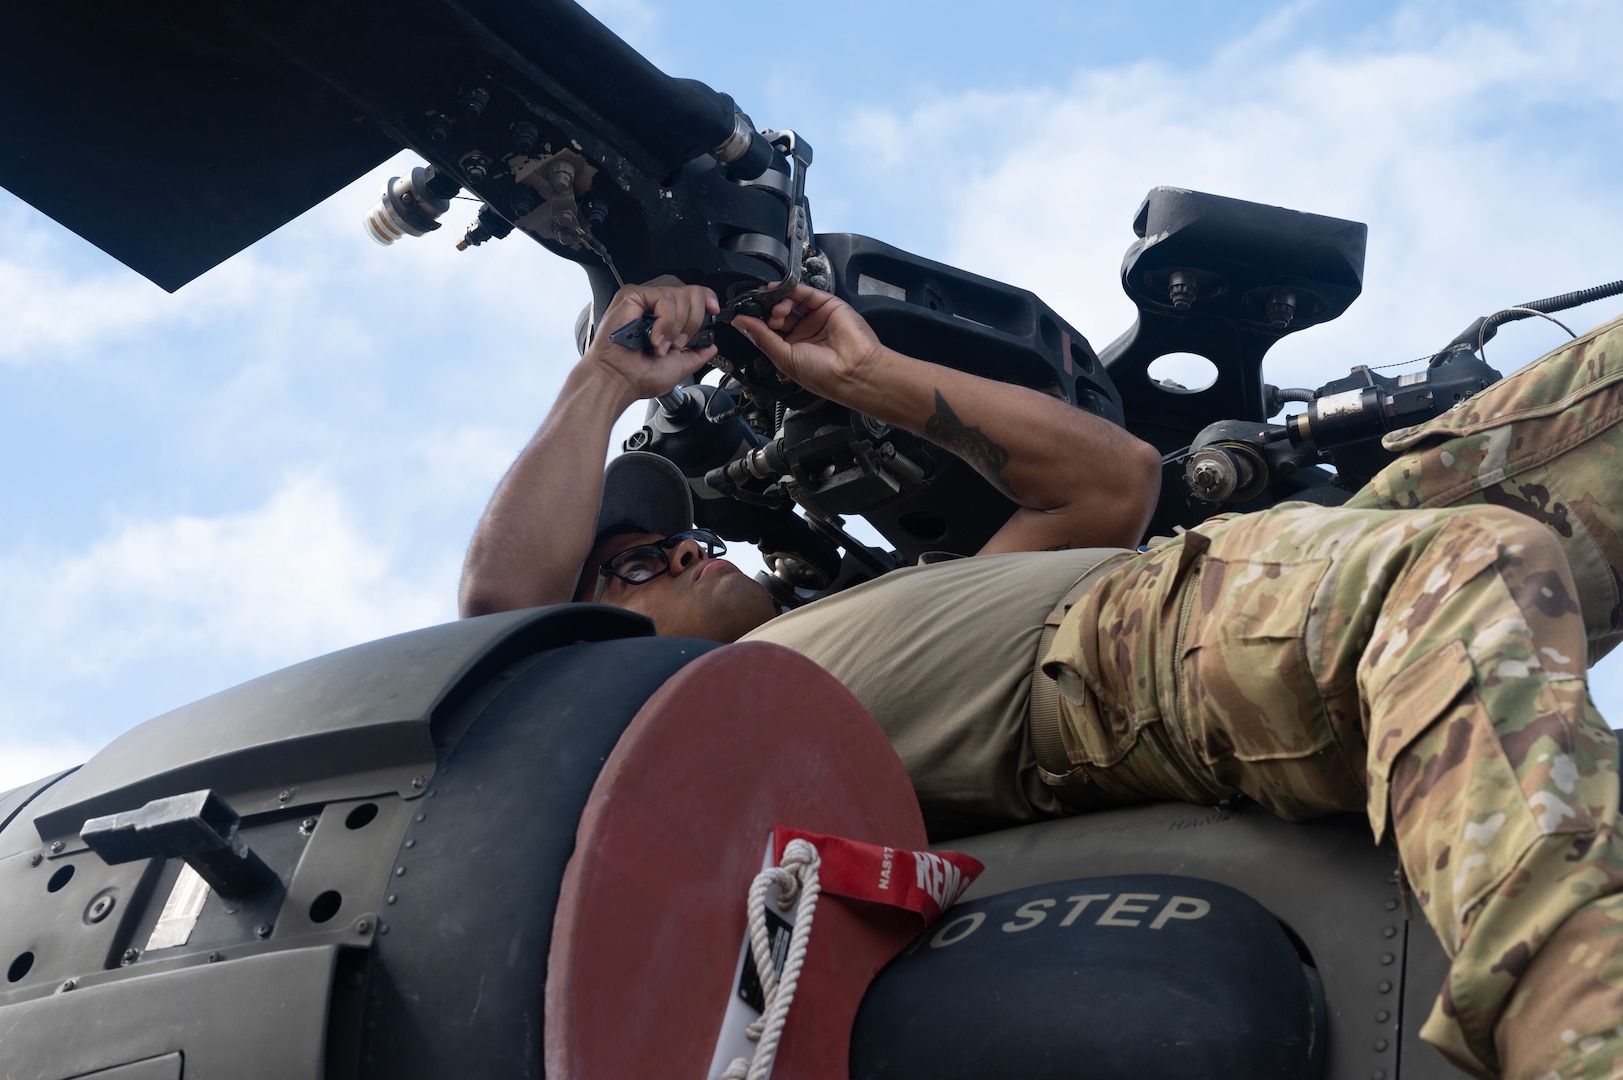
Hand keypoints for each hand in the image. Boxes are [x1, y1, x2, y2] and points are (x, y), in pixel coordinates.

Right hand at [583, 284, 718, 403]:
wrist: (619, 381)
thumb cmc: (638, 376)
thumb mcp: (679, 366)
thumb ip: (697, 354)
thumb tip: (711, 346)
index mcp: (665, 319)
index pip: (693, 296)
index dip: (707, 301)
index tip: (714, 313)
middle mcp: (655, 307)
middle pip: (691, 293)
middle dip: (692, 322)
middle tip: (677, 344)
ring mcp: (644, 300)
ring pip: (679, 296)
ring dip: (675, 327)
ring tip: (661, 345)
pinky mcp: (632, 296)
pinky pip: (663, 298)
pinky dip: (665, 321)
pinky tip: (654, 338)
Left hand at [732, 284, 885, 399]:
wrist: (853, 370)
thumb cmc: (822, 374)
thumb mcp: (783, 357)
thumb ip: (761, 336)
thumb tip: (740, 322)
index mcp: (792, 350)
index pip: (769, 330)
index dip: (757, 322)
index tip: (744, 315)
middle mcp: (804, 333)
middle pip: (779, 314)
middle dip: (767, 311)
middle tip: (763, 313)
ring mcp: (816, 318)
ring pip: (791, 302)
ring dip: (778, 301)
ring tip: (777, 310)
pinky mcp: (828, 305)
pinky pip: (806, 293)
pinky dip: (791, 289)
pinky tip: (780, 292)